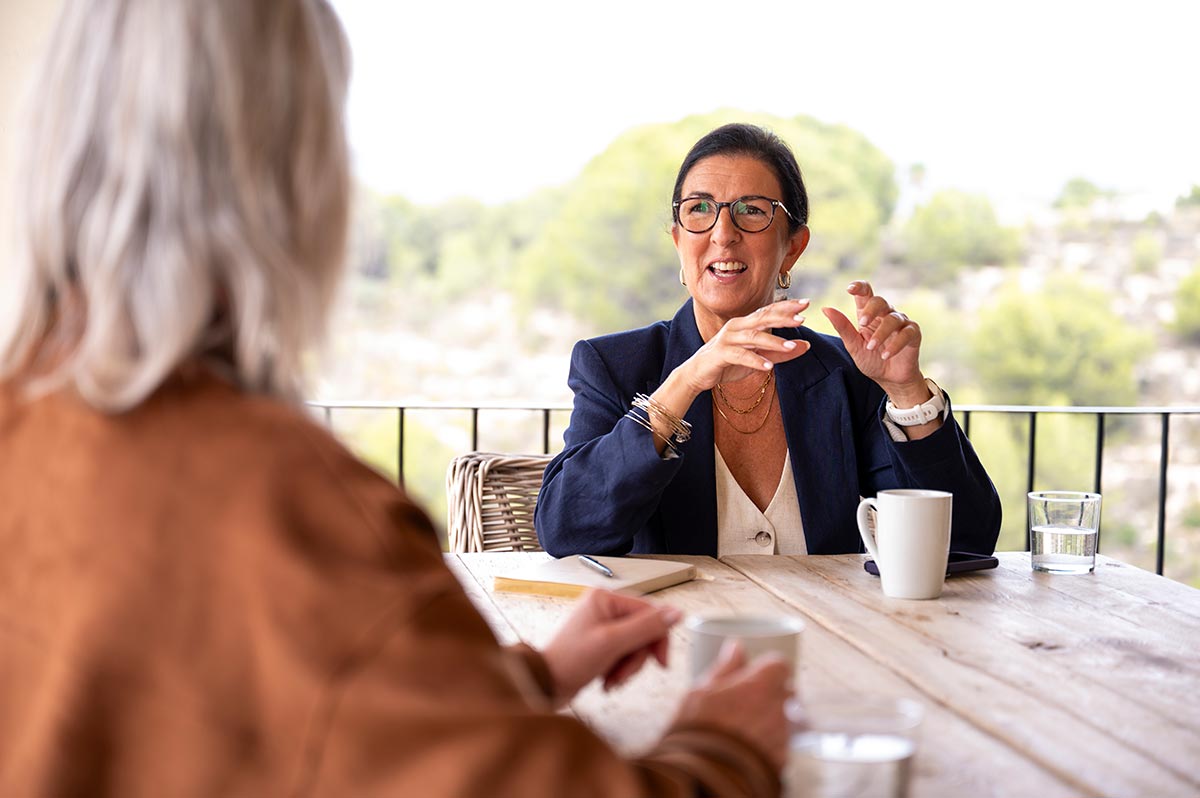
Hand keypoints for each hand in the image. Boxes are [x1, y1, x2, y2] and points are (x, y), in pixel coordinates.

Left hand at [541, 589, 681, 706]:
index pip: (649, 612)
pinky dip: (621, 671)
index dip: (658, 637)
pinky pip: (626, 655)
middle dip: (637, 657)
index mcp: (606, 599)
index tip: (661, 661)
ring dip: (628, 667)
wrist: (546, 685)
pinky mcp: (603, 644)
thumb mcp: (612, 643)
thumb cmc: (569, 661)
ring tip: (612, 679)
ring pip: (637, 646)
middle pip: (644, 631)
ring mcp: (604, 627)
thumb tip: (676, 613)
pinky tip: (607, 680)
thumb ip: (646, 627)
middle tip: (625, 672)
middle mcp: (605, 608)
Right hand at [671, 641, 792, 771]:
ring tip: (745, 727)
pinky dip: (769, 742)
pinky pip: (781, 743)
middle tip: (748, 700)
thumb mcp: (702, 690)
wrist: (706, 776)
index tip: (756, 672)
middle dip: (772, 693)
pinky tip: (748, 745)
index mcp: (760, 685)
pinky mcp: (782, 759)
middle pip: (787, 691)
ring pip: (785, 719)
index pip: (780, 665)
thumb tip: (736, 647)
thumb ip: (725, 666)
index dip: (768, 668)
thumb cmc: (700, 731)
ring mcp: (782, 735)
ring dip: (771, 719)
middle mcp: (778, 708)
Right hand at [680, 299, 812, 395]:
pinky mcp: (720, 354)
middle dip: (782, 317)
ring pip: (753, 337)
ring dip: (773, 342)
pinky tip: (768, 366)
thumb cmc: (729, 362)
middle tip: (801, 318)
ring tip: (790, 347)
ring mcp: (727, 339)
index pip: (769, 311)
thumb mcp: (760, 357)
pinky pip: (740, 355)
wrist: (699, 373)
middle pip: (762, 318)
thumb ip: (781, 352)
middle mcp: (737, 326)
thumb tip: (806, 346)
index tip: (806, 303)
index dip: (787, 307)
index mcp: (746, 324)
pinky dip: (754, 360)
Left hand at [822, 281, 926, 400]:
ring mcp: (901, 323)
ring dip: (881, 333)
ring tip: (871, 348)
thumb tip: (825, 309)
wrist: (888, 379)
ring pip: (893, 319)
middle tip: (862, 323)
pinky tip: (886, 355)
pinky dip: (896, 344)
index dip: (859, 287)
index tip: (850, 289)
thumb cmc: (870, 359)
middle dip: (871, 310)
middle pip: (880, 301)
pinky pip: (907, 333)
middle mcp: (885, 314)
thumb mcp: (853, 345)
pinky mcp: (913, 334)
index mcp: (868, 314)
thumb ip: (842, 327)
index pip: (866, 293)